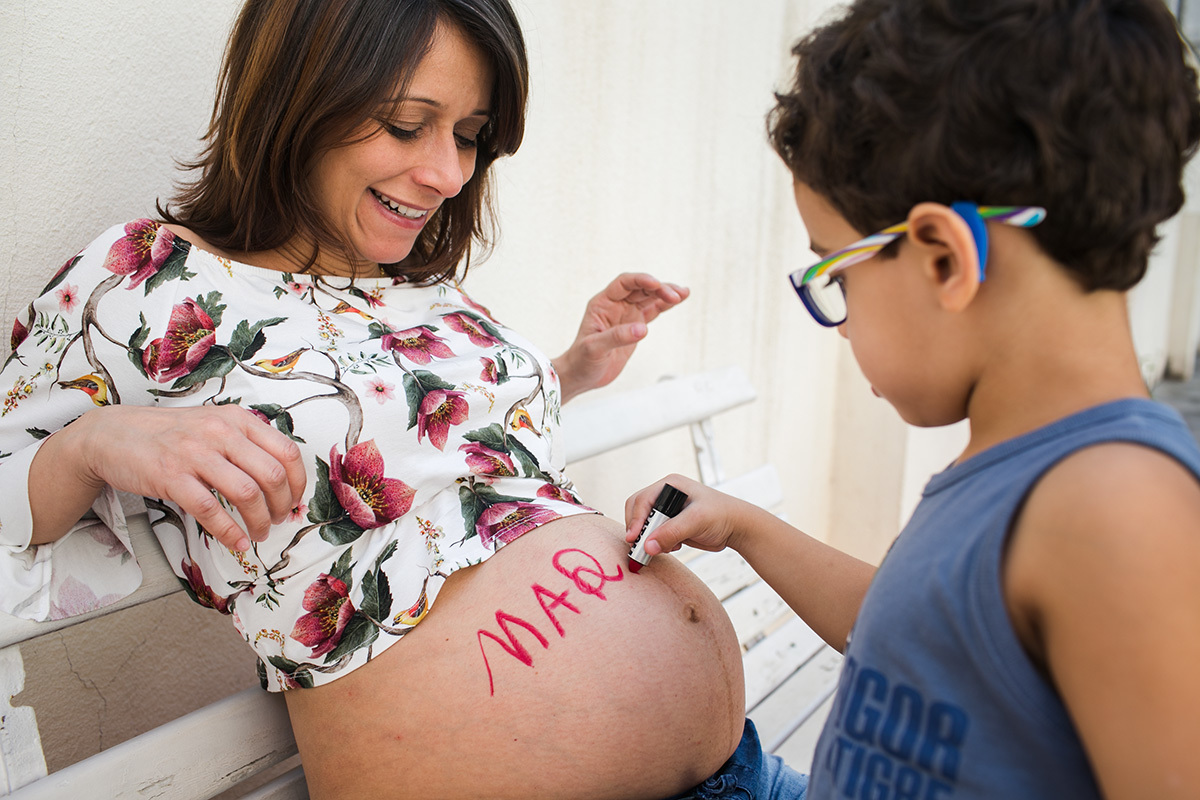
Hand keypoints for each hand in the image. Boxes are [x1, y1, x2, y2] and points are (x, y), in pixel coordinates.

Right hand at [64, 404, 305, 550]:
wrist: (113, 434)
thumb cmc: (170, 434)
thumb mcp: (215, 425)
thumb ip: (246, 444)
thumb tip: (282, 480)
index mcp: (238, 419)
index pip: (287, 452)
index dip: (298, 483)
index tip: (294, 501)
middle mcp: (221, 432)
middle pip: (271, 475)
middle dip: (282, 506)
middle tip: (279, 520)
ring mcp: (195, 453)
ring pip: (246, 494)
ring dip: (259, 522)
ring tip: (258, 533)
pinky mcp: (171, 476)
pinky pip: (210, 509)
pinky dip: (228, 531)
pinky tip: (235, 542)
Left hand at [553, 273, 688, 402]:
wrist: (581, 376)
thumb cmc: (581, 361)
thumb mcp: (594, 349)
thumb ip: (617, 337)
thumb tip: (641, 329)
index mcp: (602, 304)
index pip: (624, 284)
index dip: (641, 280)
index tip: (656, 284)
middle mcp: (615, 305)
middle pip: (641, 288)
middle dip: (659, 288)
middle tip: (675, 295)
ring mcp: (626, 315)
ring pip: (649, 298)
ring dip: (666, 294)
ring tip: (683, 293)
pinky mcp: (635, 326)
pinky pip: (653, 311)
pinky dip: (665, 305)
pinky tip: (678, 300)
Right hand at [624, 474, 749, 556]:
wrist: (737, 527)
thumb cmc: (721, 514)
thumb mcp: (696, 520)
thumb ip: (671, 532)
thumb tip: (648, 546)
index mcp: (669, 485)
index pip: (641, 500)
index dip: (636, 519)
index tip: (634, 538)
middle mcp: (665, 496)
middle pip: (638, 512)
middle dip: (640, 531)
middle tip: (641, 548)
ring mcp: (667, 512)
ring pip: (645, 527)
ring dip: (650, 540)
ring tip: (669, 546)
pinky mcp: (671, 526)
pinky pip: (654, 536)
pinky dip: (659, 544)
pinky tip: (675, 546)